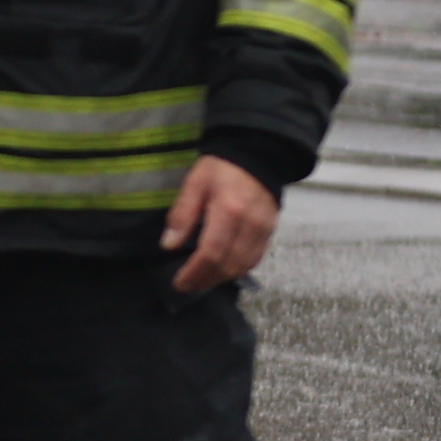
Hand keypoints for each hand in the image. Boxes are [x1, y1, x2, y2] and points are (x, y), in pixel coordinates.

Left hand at [160, 154, 279, 294]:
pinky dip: (237, 269)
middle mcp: (250, 225)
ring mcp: (264, 230)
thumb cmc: (220, 169)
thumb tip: (169, 245)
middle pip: (228, 265)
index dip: (194, 273)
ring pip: (243, 267)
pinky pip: (254, 260)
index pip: (211, 252)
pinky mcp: (271, 232)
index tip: (179, 282)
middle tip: (187, 285)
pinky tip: (221, 270)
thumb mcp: (194, 183)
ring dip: (221, 278)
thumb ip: (182, 214)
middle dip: (206, 280)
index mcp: (228, 211)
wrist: (257, 155)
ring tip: (201, 280)